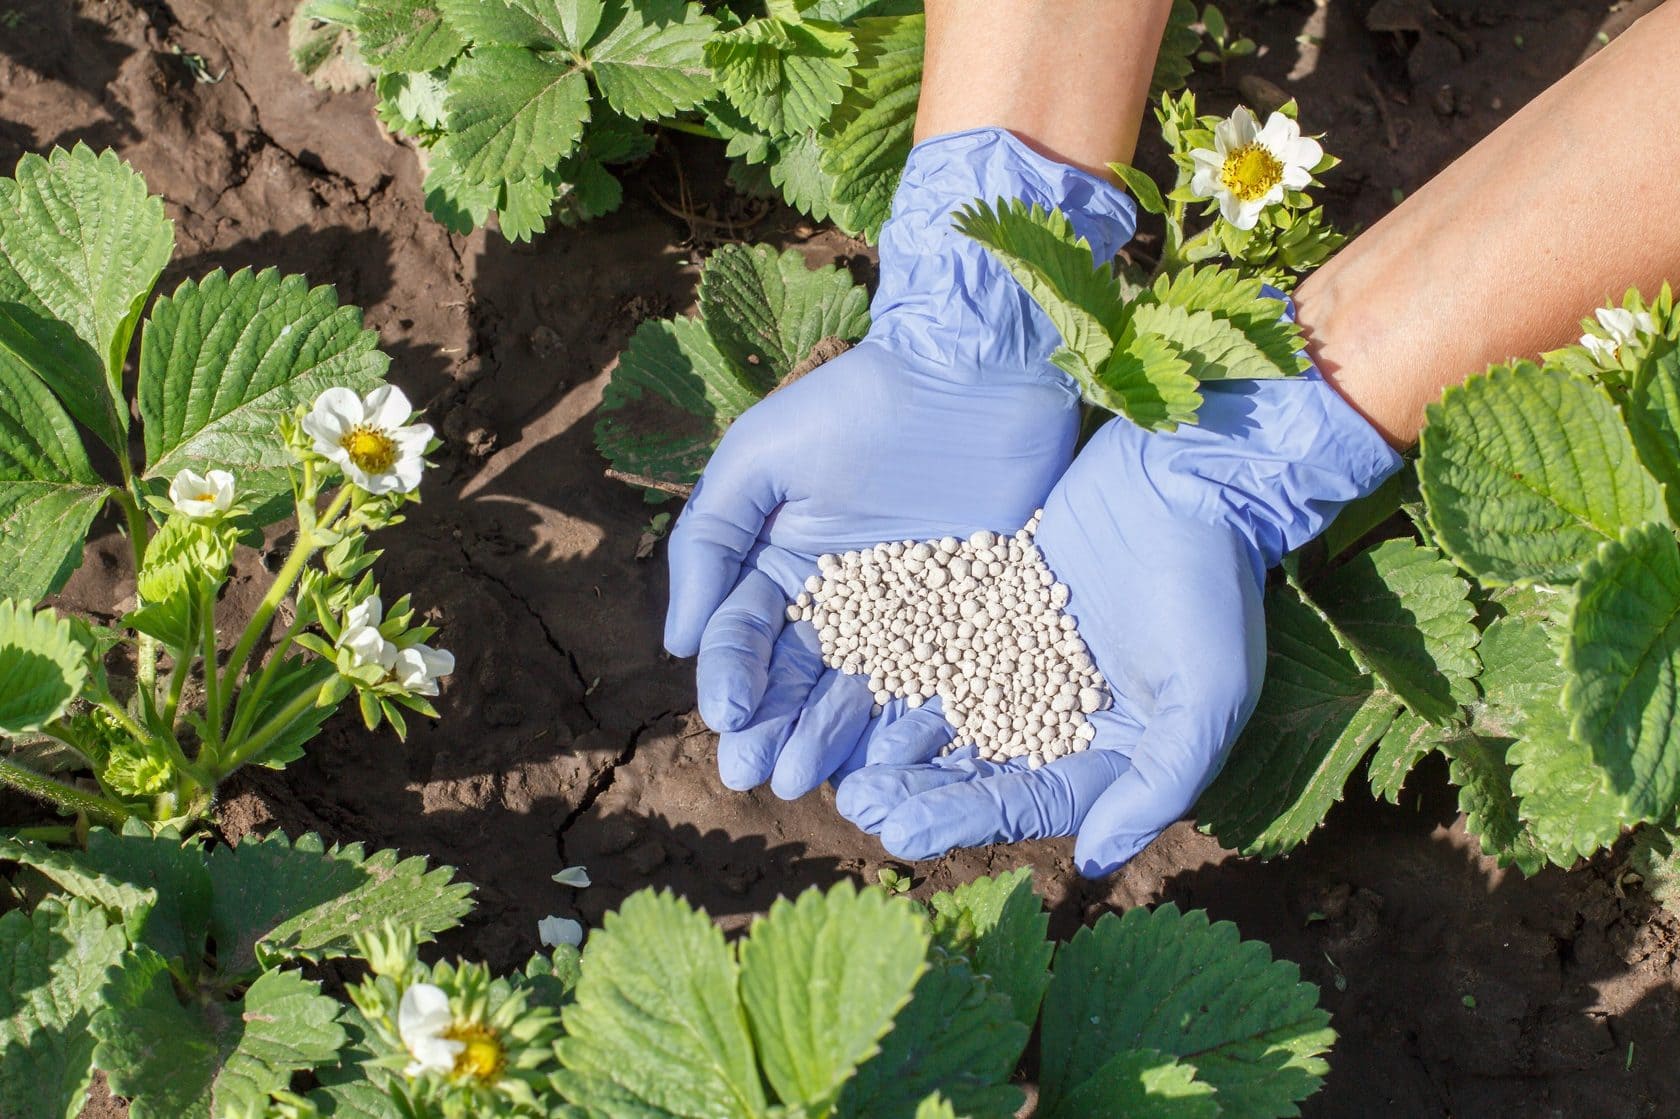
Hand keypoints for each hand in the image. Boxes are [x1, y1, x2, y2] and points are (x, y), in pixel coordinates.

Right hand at [663, 128, 1134, 798]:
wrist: (975, 371)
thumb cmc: (858, 403)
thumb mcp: (761, 457)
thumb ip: (710, 542)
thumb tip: (677, 643)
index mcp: (783, 567)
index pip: (744, 638)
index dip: (730, 679)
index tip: (726, 718)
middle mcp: (840, 603)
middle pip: (796, 680)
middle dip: (773, 729)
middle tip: (759, 778)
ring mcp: (908, 618)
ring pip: (860, 693)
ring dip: (830, 739)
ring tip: (809, 781)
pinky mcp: (972, 621)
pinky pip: (937, 684)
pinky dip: (911, 723)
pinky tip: (890, 761)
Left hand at [834, 357, 1402, 875]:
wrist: (1191, 475)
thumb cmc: (1215, 586)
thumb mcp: (1208, 694)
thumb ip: (1157, 783)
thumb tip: (1092, 862)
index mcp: (1112, 748)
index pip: (1029, 801)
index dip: (964, 820)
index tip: (900, 836)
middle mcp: (1061, 714)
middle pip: (978, 768)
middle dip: (918, 791)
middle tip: (855, 805)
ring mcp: (1023, 658)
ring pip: (949, 713)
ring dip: (897, 741)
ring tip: (843, 761)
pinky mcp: (996, 605)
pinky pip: (939, 647)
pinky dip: (900, 671)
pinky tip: (851, 685)